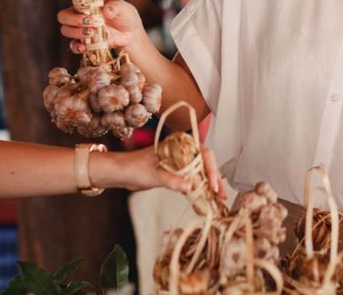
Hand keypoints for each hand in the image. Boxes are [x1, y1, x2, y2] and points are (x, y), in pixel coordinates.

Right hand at [54, 0, 145, 54]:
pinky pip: (73, 45)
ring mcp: (80, 28)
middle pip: (63, 15)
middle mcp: (79, 13)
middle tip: (90, 21)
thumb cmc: (125, 15)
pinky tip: (84, 47)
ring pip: (66, 30)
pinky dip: (76, 46)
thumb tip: (106, 11)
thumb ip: (116, 7)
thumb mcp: (124, 8)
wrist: (131, 34)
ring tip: (92, 32)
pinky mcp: (84, 42)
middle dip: (72, 19)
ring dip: (76, 32)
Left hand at [100, 145, 226, 200]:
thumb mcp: (153, 174)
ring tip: (218, 198)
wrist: (121, 173)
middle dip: (214, 178)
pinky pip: (192, 180)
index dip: (211, 167)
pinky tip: (206, 198)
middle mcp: (182, 152)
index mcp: (178, 144)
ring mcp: (180, 163)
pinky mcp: (177, 174)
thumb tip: (188, 187)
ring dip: (209, 185)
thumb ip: (171, 180)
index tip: (213, 183)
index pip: (203, 153)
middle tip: (220, 194)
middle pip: (205, 163)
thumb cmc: (134, 167)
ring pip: (200, 173)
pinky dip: (200, 189)